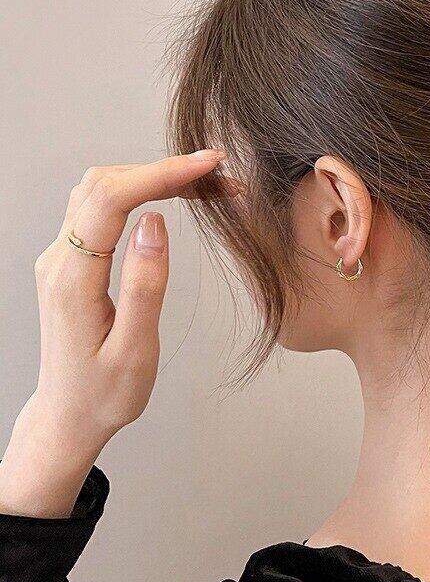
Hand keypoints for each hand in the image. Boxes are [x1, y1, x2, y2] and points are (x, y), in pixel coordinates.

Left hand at [0, 150, 226, 516]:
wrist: (69, 416)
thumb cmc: (105, 393)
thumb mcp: (135, 349)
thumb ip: (144, 285)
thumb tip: (154, 223)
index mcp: (73, 279)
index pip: (111, 199)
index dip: (161, 173)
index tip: (207, 165)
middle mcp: (59, 259)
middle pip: (104, 183)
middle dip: (163, 169)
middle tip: (217, 176)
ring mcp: (61, 257)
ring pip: (101, 189)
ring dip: (152, 177)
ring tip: (204, 185)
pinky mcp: (72, 260)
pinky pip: (101, 208)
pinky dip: (140, 192)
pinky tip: (171, 199)